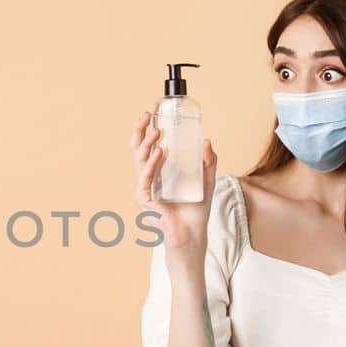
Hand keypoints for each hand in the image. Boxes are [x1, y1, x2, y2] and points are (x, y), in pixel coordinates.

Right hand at [132, 108, 218, 253]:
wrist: (193, 234)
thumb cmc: (195, 212)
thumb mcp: (206, 180)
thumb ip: (207, 162)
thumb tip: (207, 140)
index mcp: (158, 173)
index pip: (148, 147)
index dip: (147, 129)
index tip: (152, 112)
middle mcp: (148, 178)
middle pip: (138, 150)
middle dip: (140, 131)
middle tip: (148, 115)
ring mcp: (145, 188)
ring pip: (139, 160)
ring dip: (147, 144)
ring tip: (157, 131)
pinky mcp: (145, 199)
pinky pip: (146, 178)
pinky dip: (152, 164)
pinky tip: (159, 153)